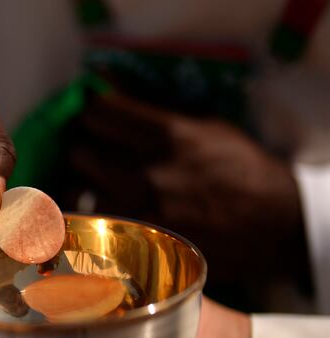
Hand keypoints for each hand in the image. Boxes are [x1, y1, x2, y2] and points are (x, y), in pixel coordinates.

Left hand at [68, 93, 304, 280]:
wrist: (270, 223)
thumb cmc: (239, 168)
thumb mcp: (206, 126)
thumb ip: (156, 111)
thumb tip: (109, 87)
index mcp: (168, 135)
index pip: (99, 113)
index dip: (92, 112)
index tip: (95, 115)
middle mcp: (148, 172)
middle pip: (80, 150)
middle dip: (83, 145)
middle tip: (91, 145)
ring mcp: (139, 210)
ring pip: (79, 188)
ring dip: (82, 181)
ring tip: (94, 178)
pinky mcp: (135, 239)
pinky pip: (92, 218)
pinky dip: (91, 209)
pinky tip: (101, 204)